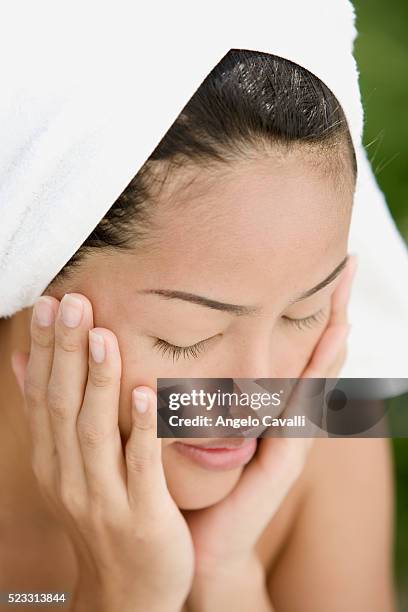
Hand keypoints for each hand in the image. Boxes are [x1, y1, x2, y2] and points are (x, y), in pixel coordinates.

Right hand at [11, 293, 193, 611]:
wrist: (128, 590)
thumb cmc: (103, 515)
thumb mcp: (65, 467)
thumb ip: (50, 416)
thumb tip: (23, 361)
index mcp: (52, 461)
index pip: (42, 396)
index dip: (45, 349)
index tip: (51, 304)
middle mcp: (69, 477)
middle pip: (63, 406)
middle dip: (66, 353)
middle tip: (73, 302)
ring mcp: (102, 498)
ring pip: (94, 431)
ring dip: (98, 382)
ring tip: (103, 335)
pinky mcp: (142, 515)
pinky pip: (140, 467)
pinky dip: (141, 429)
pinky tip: (145, 391)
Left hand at [183, 255, 357, 602]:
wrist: (201, 544)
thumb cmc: (197, 481)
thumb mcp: (197, 427)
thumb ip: (196, 395)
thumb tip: (169, 347)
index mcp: (267, 406)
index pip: (294, 349)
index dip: (307, 309)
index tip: (315, 265)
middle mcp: (286, 415)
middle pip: (316, 352)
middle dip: (331, 307)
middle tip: (345, 262)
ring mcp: (291, 435)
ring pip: (320, 372)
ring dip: (334, 329)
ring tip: (344, 286)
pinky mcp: (285, 458)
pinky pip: (306, 405)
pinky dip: (320, 371)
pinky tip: (332, 340)